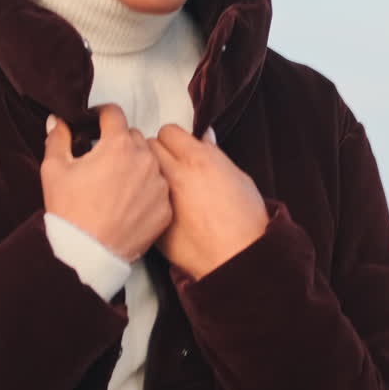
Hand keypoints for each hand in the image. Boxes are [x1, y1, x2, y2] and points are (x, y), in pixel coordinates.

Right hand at [41, 104, 171, 262]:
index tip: (94, 124)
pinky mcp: (165, 208)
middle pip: (134, 137)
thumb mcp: (54, 170)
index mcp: (119, 144)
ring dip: (135, 167)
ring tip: (116, 185)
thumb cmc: (69, 211)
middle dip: (118, 143)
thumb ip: (58, 138)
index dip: (101, 116)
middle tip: (101, 161)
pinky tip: (128, 204)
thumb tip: (57, 120)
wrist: (88, 254)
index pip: (114, 113)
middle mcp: (146, 160)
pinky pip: (158, 190)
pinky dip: (146, 192)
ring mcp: (159, 185)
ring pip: (149, 163)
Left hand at [147, 125, 269, 279]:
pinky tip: (166, 210)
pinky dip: (151, 202)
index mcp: (198, 159)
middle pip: (150, 146)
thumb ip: (215, 155)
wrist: (238, 258)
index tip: (178, 147)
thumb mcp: (239, 178)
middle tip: (170, 164)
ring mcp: (162, 198)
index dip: (174, 139)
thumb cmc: (246, 221)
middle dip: (158, 152)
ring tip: (166, 186)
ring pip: (143, 172)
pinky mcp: (155, 221)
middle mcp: (176, 174)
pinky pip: (145, 202)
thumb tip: (205, 139)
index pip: (169, 131)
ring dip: (151, 174)